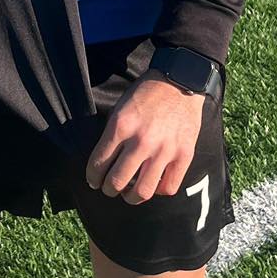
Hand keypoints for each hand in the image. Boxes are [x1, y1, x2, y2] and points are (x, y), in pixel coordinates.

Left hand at [84, 76, 205, 203]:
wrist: (180, 81)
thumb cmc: (146, 94)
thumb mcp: (120, 108)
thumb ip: (112, 135)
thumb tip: (104, 162)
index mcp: (121, 126)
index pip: (99, 163)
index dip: (92, 177)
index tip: (93, 181)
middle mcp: (141, 141)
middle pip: (117, 181)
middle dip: (108, 189)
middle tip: (108, 188)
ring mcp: (164, 150)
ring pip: (142, 191)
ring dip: (130, 197)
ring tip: (128, 194)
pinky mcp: (184, 155)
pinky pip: (169, 187)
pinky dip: (158, 191)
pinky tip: (152, 184)